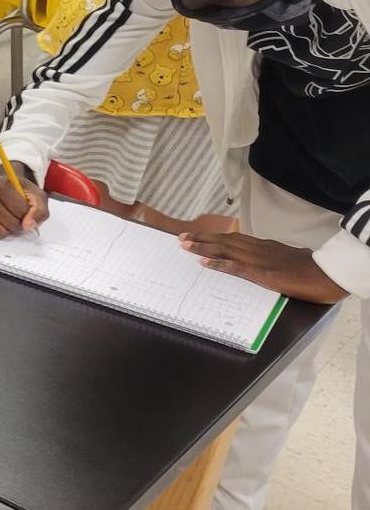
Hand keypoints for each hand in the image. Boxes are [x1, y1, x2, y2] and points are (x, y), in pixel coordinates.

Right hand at [0, 169, 49, 239]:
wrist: (4, 188)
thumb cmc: (20, 193)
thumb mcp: (37, 196)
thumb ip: (39, 210)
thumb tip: (28, 225)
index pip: (20, 210)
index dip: (28, 214)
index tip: (27, 209)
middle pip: (9, 223)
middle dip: (19, 224)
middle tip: (19, 217)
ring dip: (8, 231)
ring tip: (10, 221)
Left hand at [179, 230, 348, 303]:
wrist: (327, 274)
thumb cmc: (313, 269)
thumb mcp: (291, 260)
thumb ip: (278, 258)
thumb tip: (273, 262)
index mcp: (265, 246)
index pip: (235, 238)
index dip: (215, 237)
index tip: (198, 235)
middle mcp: (259, 249)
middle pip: (225, 240)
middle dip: (202, 238)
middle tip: (181, 237)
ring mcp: (259, 260)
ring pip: (226, 249)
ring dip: (203, 247)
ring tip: (185, 245)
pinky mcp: (261, 273)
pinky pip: (235, 267)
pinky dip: (217, 263)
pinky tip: (203, 262)